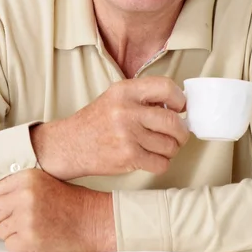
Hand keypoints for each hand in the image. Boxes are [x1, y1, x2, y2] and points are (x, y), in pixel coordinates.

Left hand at [0, 169, 115, 251]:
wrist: (94, 221)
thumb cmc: (71, 201)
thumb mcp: (43, 181)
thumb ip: (17, 185)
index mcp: (27, 177)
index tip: (4, 205)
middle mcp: (24, 196)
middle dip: (0, 216)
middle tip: (17, 217)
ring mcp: (26, 219)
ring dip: (12, 231)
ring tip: (34, 225)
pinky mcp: (29, 239)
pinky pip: (9, 245)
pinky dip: (20, 244)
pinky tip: (38, 235)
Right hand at [31, 76, 188, 180]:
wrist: (69, 145)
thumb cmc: (95, 122)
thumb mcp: (115, 97)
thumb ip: (143, 97)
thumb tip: (178, 106)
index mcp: (124, 91)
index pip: (166, 87)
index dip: (179, 100)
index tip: (180, 108)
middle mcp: (126, 111)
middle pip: (173, 122)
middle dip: (182, 132)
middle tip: (179, 134)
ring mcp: (127, 135)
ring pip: (170, 145)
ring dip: (171, 149)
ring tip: (161, 147)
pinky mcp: (128, 157)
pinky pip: (161, 163)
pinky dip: (161, 163)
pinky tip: (152, 158)